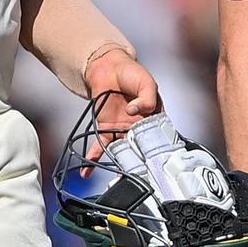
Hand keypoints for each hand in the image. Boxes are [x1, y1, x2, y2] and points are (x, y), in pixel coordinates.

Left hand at [82, 48, 159, 167]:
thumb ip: (147, 98)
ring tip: (118, 179)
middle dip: (140, 163)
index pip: (159, 136)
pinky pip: (100, 145)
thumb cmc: (132, 73)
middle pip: (141, 148)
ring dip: (119, 165)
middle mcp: (139, 127)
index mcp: (155, 117)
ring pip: (123, 150)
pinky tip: (87, 171)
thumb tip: (134, 111)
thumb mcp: (147, 83)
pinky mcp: (106, 127)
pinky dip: (94, 158)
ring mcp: (122, 129)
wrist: (108, 67)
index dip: (159, 149)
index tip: (157, 161)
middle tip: (139, 176)